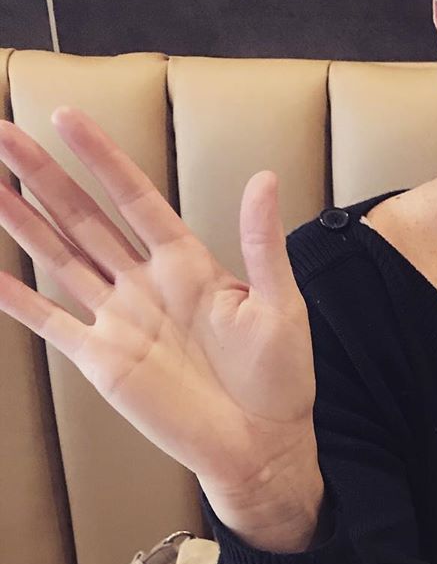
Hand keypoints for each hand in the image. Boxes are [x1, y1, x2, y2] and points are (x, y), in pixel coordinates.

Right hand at [0, 108, 321, 550]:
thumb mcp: (281, 305)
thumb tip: (266, 178)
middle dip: (44, 176)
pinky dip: (17, 300)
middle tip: (2, 134)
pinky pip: (50, 322)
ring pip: (59, 258)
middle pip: (85, 219)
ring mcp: (121, 321)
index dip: (103, 160)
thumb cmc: (281, 378)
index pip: (136, 200)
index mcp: (189, 266)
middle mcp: (147, 286)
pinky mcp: (103, 361)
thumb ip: (261, 244)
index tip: (67, 117)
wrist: (262, 446)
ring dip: (21, 221)